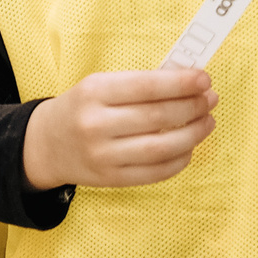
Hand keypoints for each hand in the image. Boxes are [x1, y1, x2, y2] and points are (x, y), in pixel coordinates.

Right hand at [24, 68, 217, 189]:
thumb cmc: (82, 108)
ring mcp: (103, 155)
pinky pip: (155, 172)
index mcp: (94, 92)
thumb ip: (140, 83)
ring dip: (193, 133)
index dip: (181, 83)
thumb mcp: (99, 85)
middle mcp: (96, 124)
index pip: (146, 86)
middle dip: (192, 106)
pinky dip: (180, 159)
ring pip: (161, 147)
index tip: (204, 79)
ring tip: (207, 122)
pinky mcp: (111, 179)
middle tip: (211, 99)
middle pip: (157, 117)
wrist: (46, 145)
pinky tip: (189, 147)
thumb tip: (188, 79)